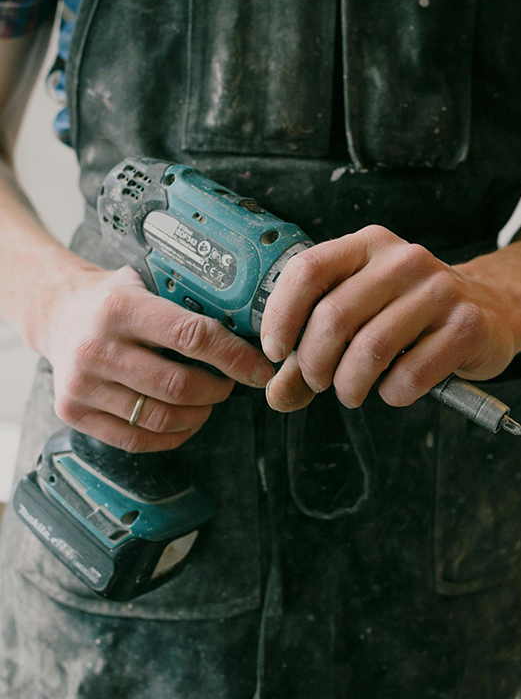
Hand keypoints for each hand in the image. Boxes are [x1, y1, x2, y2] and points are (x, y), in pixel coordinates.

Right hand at [41, 265, 274, 451]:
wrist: (58, 315)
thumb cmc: (115, 300)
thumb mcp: (145, 282)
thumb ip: (188, 299)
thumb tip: (252, 325)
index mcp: (120, 307)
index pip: (190, 336)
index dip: (233, 356)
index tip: (260, 368)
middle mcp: (95, 347)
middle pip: (178, 386)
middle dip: (219, 389)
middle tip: (231, 383)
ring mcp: (81, 384)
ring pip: (160, 418)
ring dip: (198, 414)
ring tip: (209, 400)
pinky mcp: (72, 412)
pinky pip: (136, 440)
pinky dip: (172, 436)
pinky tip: (185, 420)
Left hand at [261, 226, 520, 411]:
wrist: (491, 311)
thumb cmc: (410, 316)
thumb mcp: (359, 317)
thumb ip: (312, 351)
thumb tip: (278, 394)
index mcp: (366, 245)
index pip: (307, 270)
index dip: (280, 315)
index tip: (276, 351)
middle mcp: (402, 259)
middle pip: (334, 316)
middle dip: (313, 364)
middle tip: (318, 382)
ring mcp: (439, 289)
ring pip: (371, 349)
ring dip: (349, 385)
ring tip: (351, 392)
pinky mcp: (467, 325)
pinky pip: (412, 373)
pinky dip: (392, 393)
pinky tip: (394, 389)